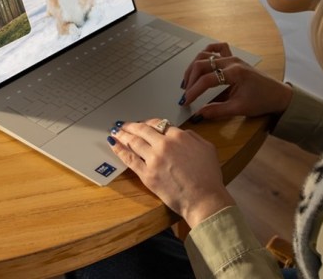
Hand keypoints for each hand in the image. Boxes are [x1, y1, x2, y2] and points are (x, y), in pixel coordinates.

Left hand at [107, 119, 234, 227]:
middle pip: (143, 130)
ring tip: (116, 132)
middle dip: (132, 126)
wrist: (203, 199)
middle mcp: (164, 144)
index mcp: (179, 136)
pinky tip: (114, 145)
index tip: (144, 124)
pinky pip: (129, 159)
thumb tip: (182, 134)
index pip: (159, 124)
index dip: (149, 123)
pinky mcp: (146, 174)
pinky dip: (119, 150)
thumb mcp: (207, 148)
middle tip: (124, 124)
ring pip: (134, 142)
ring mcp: (153, 159)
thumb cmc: (209, 177)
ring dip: (123, 135)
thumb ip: (193, 137)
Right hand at [181, 42, 292, 121]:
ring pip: (205, 56)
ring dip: (194, 67)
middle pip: (202, 64)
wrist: (279, 95)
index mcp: (235, 73)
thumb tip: (198, 114)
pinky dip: (207, 53)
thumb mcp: (239, 109)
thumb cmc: (262, 101)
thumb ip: (217, 111)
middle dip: (190, 79)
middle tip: (185, 94)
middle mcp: (232, 61)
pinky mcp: (234, 59)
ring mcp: (232, 58)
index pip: (207, 79)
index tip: (185, 101)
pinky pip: (217, 48)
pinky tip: (200, 62)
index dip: (194, 91)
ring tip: (187, 82)